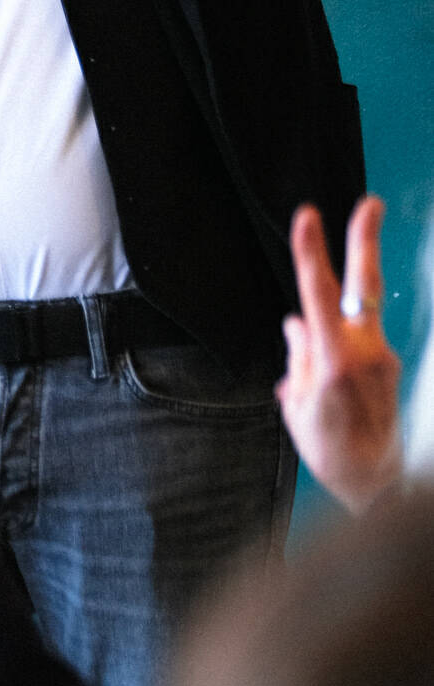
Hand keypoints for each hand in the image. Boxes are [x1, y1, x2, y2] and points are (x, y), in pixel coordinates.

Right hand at [276, 195, 400, 512]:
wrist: (378, 483)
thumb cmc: (331, 451)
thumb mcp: (299, 406)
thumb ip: (298, 359)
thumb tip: (295, 324)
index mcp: (333, 362)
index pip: (320, 294)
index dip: (312, 252)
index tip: (307, 215)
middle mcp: (365, 353)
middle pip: (366, 285)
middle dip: (366, 241)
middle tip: (371, 202)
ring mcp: (384, 358)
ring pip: (358, 319)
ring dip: (336, 327)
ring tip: (321, 386)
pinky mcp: (391, 367)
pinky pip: (359, 346)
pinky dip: (339, 354)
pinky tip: (332, 391)